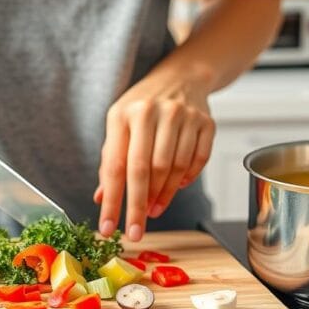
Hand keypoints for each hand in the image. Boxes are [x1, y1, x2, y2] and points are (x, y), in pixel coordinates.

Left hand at [95, 69, 215, 241]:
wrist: (181, 76)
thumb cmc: (143, 107)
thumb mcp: (119, 125)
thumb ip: (111, 160)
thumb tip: (102, 198)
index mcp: (123, 115)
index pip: (116, 166)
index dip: (112, 201)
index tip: (107, 227)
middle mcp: (152, 113)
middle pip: (145, 170)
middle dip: (138, 207)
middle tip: (135, 233)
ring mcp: (182, 116)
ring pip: (172, 168)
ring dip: (162, 196)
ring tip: (153, 211)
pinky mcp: (206, 122)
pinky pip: (197, 161)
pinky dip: (186, 180)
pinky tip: (176, 187)